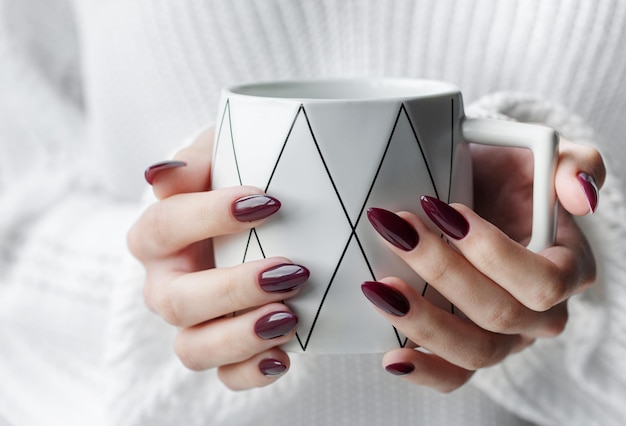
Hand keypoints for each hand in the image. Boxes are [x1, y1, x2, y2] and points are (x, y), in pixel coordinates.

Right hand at [128, 128, 308, 389]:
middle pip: (176, 300)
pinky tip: (285, 357)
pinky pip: (225, 376)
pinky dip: (252, 372)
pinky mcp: (224, 350)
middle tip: (290, 271)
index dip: (207, 216)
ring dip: (240, 337)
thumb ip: (197, 160)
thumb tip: (163, 175)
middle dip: (232, 289)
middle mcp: (166, 284)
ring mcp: (193, 323)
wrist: (266, 219)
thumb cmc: (239, 183)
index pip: (163, 226)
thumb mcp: (223, 156)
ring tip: (289, 317)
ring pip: (193, 348)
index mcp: (158, 235)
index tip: (267, 202)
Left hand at [362, 138, 604, 391]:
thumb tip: (581, 196)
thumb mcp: (532, 153)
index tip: (443, 210)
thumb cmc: (496, 174)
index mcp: (566, 268)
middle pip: (500, 315)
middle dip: (443, 272)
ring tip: (379, 288)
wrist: (458, 192)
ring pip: (475, 352)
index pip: (544, 281)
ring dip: (425, 321)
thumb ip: (572, 163)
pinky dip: (424, 370)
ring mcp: (503, 337)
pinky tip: (391, 355)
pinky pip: (454, 376)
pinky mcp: (466, 348)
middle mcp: (539, 312)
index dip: (493, 252)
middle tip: (397, 230)